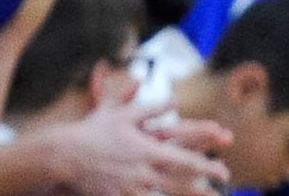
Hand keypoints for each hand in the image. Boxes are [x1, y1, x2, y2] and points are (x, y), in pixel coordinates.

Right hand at [25, 92, 230, 195]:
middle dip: (204, 189)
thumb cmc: (92, 131)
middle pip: (181, 183)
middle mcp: (143, 170)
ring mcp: (132, 187)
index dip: (206, 166)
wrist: (64, 154)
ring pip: (166, 195)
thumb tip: (173, 101)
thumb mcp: (120, 113)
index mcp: (146, 149)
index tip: (224, 171)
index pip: (184, 159)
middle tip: (222, 191)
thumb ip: (148, 107)